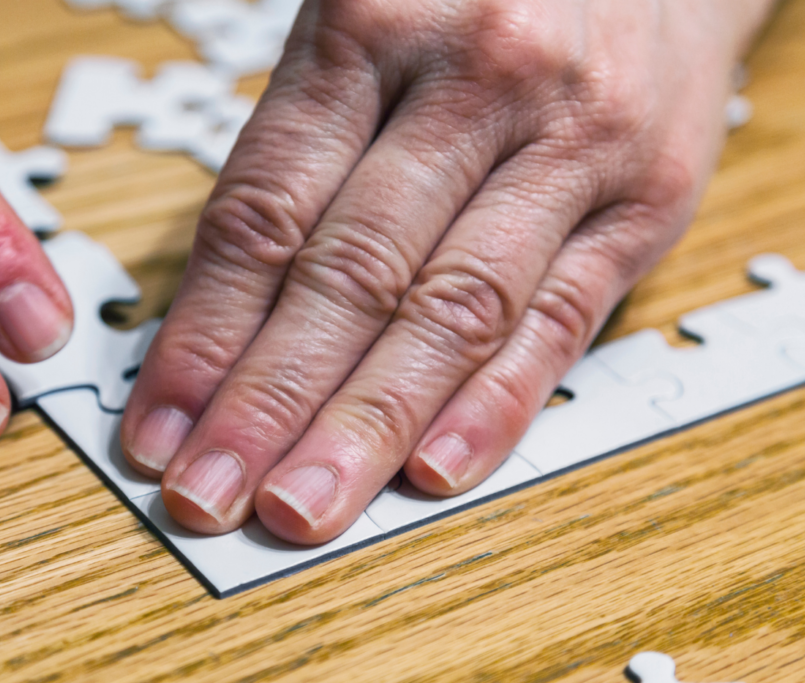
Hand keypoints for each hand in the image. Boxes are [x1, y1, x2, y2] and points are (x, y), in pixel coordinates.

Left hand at [122, 0, 773, 543]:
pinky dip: (493, 406)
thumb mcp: (372, 30)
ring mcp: (569, 146)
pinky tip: (432, 474)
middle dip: (269, 403)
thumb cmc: (480, 2)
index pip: (265, 213)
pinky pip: (560, 319)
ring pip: (452, 312)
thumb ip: (307, 154)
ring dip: (365, 427)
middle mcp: (474, 85)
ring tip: (300, 510)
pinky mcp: (645, 202)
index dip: (204, 336)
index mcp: (372, 29)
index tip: (159, 430)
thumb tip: (225, 311)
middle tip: (208, 498)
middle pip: (350, 275)